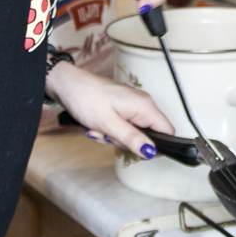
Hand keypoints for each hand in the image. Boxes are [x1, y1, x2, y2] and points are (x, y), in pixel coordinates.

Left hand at [46, 62, 173, 158]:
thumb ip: (132, 138)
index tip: (138, 152)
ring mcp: (132, 105)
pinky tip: (97, 125)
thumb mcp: (108, 124)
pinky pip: (123, 126)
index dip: (158, 146)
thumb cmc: (86, 98)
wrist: (67, 84)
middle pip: (148, 134)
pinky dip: (110, 130)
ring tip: (99, 128)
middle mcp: (142, 104)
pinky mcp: (122, 106)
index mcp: (144, 106)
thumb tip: (151, 151)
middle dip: (126, 141)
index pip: (168, 130)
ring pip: (133, 132)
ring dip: (114, 136)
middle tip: (108, 135)